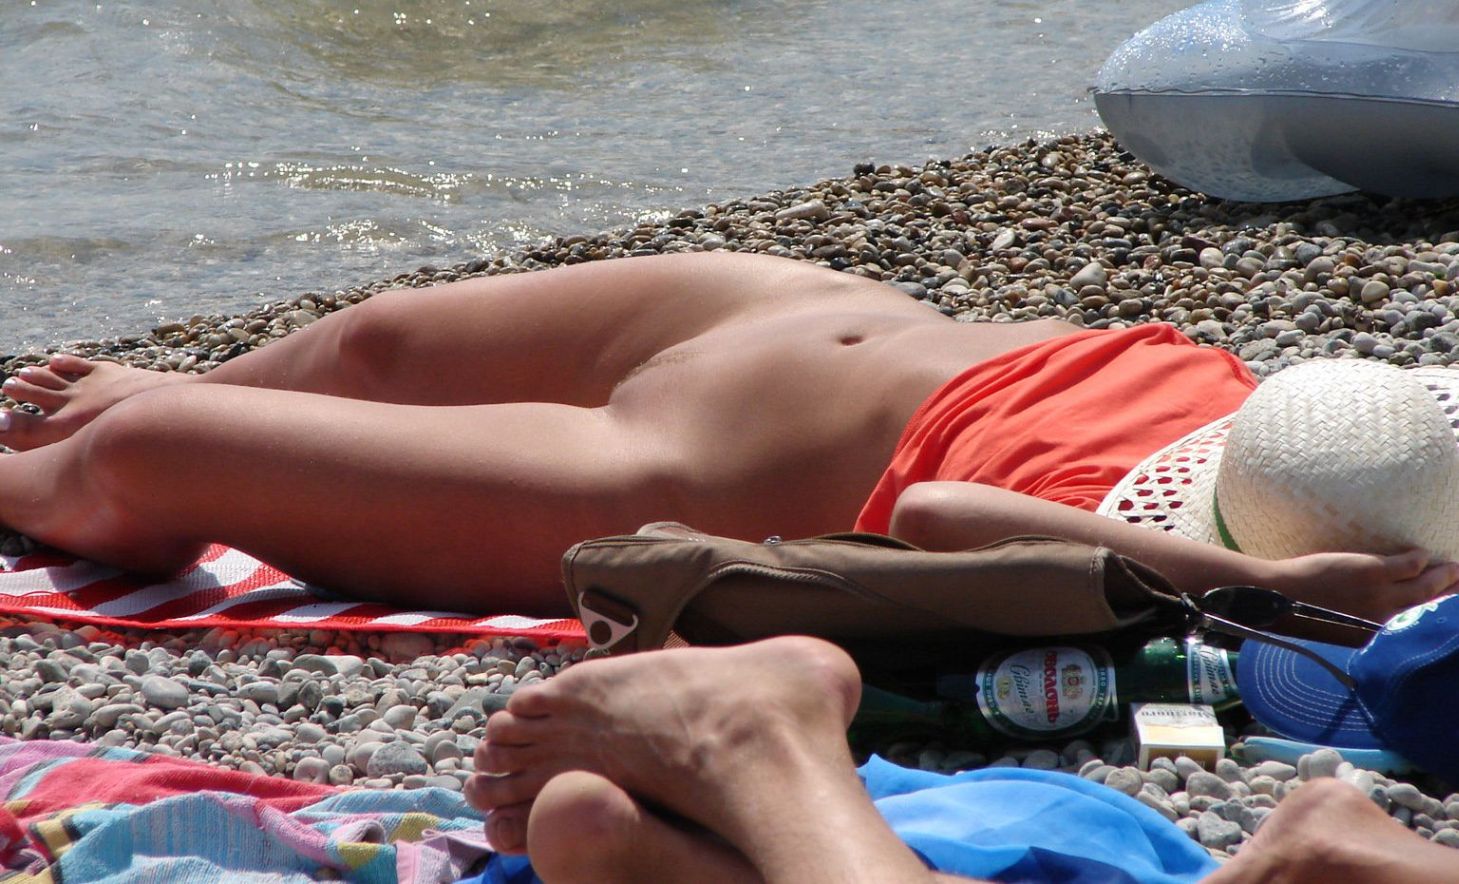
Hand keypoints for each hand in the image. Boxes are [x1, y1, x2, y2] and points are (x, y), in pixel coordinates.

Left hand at [1264, 547, 1458, 623]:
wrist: (1277, 597)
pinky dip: (1420, 559)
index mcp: (1376, 637)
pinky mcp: (1372, 572)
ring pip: (1426, 587)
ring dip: (1445, 576)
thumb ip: (1361, 627)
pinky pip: (1408, 565)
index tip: (1448, 612)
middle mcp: (1385, 621)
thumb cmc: (1299, 612)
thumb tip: (1374, 621)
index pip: (1416, 628)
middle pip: (1430, 607)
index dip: (1436, 618)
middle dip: (1451, 595)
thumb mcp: (1337, 630)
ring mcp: (1380, 596)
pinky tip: (1423, 555)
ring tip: (1455, 568)